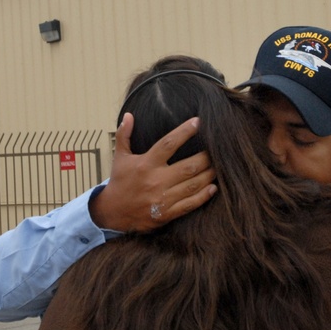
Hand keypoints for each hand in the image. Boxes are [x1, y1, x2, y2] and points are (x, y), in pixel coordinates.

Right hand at [89, 113, 216, 231]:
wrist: (112, 213)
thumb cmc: (119, 182)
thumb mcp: (120, 157)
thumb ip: (124, 135)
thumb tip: (129, 115)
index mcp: (146, 164)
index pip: (169, 143)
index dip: (184, 131)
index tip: (198, 122)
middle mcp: (156, 180)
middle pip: (188, 166)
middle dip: (206, 158)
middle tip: (218, 150)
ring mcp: (162, 199)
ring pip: (192, 185)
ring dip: (208, 175)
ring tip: (219, 167)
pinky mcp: (166, 214)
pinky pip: (189, 204)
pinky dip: (203, 196)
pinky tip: (212, 187)